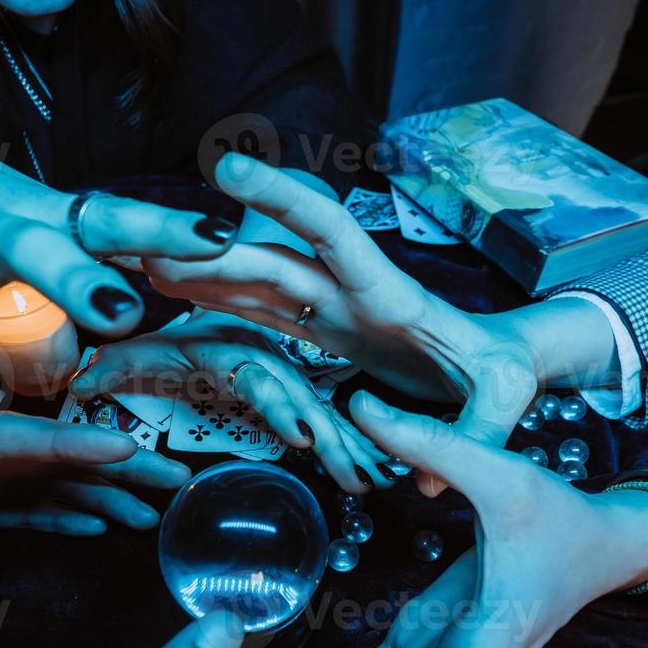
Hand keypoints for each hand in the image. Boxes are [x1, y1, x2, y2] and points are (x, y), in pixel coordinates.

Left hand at [69, 310, 396, 492]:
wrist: (191, 299)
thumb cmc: (163, 337)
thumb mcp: (137, 352)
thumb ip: (113, 369)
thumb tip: (81, 384)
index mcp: (228, 346)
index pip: (256, 375)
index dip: (278, 404)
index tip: (298, 436)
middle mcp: (264, 357)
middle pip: (302, 398)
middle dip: (331, 438)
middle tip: (355, 478)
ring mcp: (282, 374)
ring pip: (319, 410)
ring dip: (348, 445)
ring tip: (370, 482)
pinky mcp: (291, 389)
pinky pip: (321, 417)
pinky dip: (348, 441)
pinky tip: (372, 469)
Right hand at [143, 155, 618, 495]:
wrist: (503, 363)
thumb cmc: (508, 374)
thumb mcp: (506, 400)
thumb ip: (473, 433)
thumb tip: (426, 475)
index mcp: (392, 293)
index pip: (331, 233)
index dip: (281, 201)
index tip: (227, 173)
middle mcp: (353, 291)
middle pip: (272, 259)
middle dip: (208, 249)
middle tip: (140, 244)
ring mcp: (334, 308)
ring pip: (257, 280)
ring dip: (202, 272)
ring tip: (140, 263)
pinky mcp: (327, 330)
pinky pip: (265, 311)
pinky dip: (221, 300)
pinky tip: (179, 294)